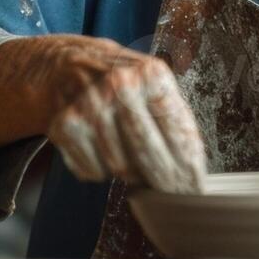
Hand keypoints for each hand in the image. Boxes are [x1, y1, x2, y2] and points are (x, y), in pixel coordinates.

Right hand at [0, 35, 206, 193]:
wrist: (69, 64)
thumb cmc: (123, 81)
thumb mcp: (156, 86)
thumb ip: (176, 120)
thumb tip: (193, 172)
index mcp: (151, 74)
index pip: (176, 134)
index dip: (187, 169)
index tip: (194, 190)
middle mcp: (120, 85)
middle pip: (148, 155)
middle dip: (162, 182)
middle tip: (171, 194)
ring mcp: (89, 104)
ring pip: (120, 168)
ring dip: (128, 172)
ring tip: (130, 156)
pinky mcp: (64, 124)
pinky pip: (92, 171)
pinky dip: (101, 170)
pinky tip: (102, 149)